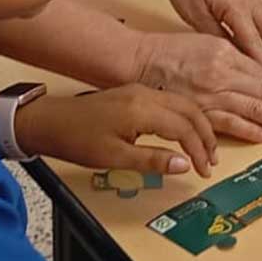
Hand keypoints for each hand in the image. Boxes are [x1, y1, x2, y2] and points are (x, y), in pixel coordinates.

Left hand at [12, 85, 218, 177]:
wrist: (50, 121)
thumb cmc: (77, 139)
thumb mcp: (115, 157)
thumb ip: (153, 160)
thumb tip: (185, 165)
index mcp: (142, 109)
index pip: (185, 127)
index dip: (199, 149)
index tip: (204, 169)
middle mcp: (145, 94)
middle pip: (190, 110)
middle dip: (205, 135)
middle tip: (211, 159)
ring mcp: (140, 91)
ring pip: (182, 103)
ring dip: (197, 125)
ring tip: (203, 149)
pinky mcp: (134, 93)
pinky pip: (170, 102)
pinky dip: (184, 118)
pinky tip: (184, 133)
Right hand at [133, 31, 261, 142]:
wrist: (139, 61)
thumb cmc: (171, 51)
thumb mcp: (207, 42)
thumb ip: (235, 58)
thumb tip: (261, 75)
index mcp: (225, 53)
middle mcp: (221, 73)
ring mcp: (209, 94)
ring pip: (251, 109)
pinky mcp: (197, 110)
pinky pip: (227, 122)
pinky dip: (247, 129)